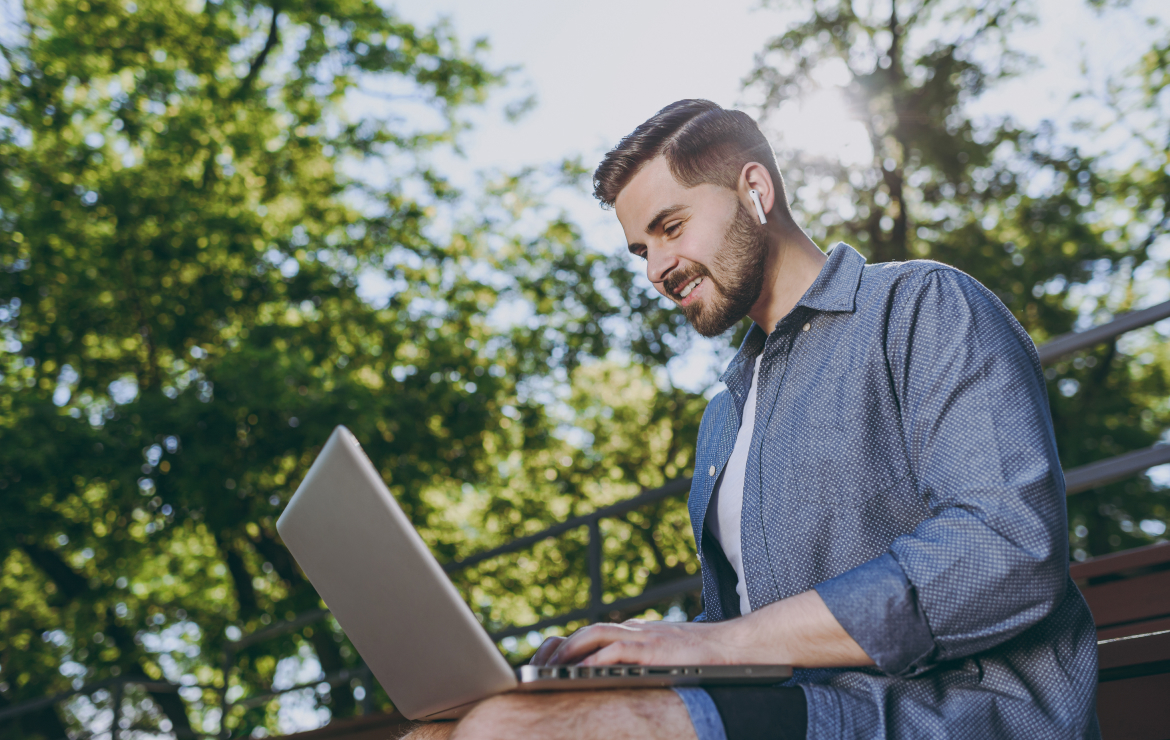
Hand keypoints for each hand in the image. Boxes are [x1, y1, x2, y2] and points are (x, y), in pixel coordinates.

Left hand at [529, 590, 872, 669]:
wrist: (739, 649)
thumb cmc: (707, 657)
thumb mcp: (670, 656)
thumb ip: (646, 661)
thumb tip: (623, 676)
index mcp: (639, 633)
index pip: (596, 634)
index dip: (569, 646)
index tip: (547, 659)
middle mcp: (638, 630)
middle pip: (587, 632)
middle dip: (559, 648)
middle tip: (536, 665)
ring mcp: (646, 637)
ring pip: (595, 636)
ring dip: (568, 652)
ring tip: (547, 669)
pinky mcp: (655, 648)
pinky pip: (616, 650)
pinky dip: (594, 660)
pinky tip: (579, 673)